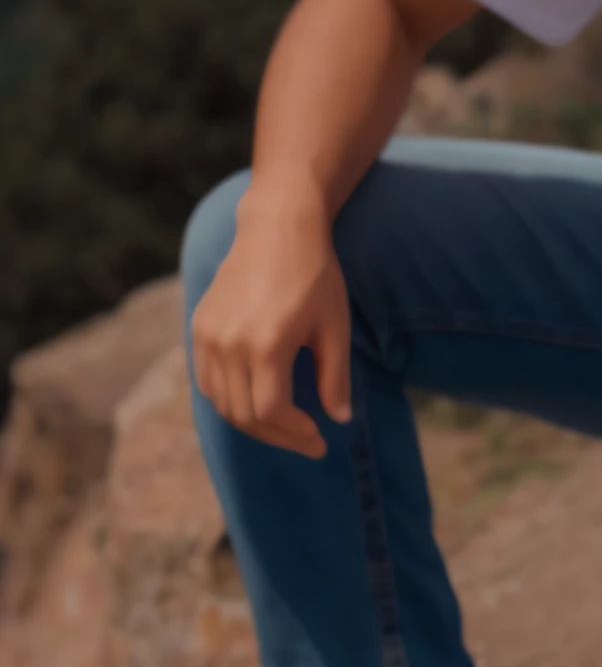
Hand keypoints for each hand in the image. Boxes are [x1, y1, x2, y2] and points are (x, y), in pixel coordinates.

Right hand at [191, 181, 352, 460]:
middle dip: (278, 435)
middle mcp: (229, 345)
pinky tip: (256, 399)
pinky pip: (207, 381)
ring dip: (252, 421)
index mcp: (265, 345)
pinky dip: (229, 399)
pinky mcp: (198, 327)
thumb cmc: (314, 274)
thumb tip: (338, 420)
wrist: (277, 227)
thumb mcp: (334, 326)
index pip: (271, 411)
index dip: (296, 433)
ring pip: (221, 403)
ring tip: (284, 423)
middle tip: (307, 440)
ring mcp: (207, 336)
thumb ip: (335, 377)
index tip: (320, 438)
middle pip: (243, 415)